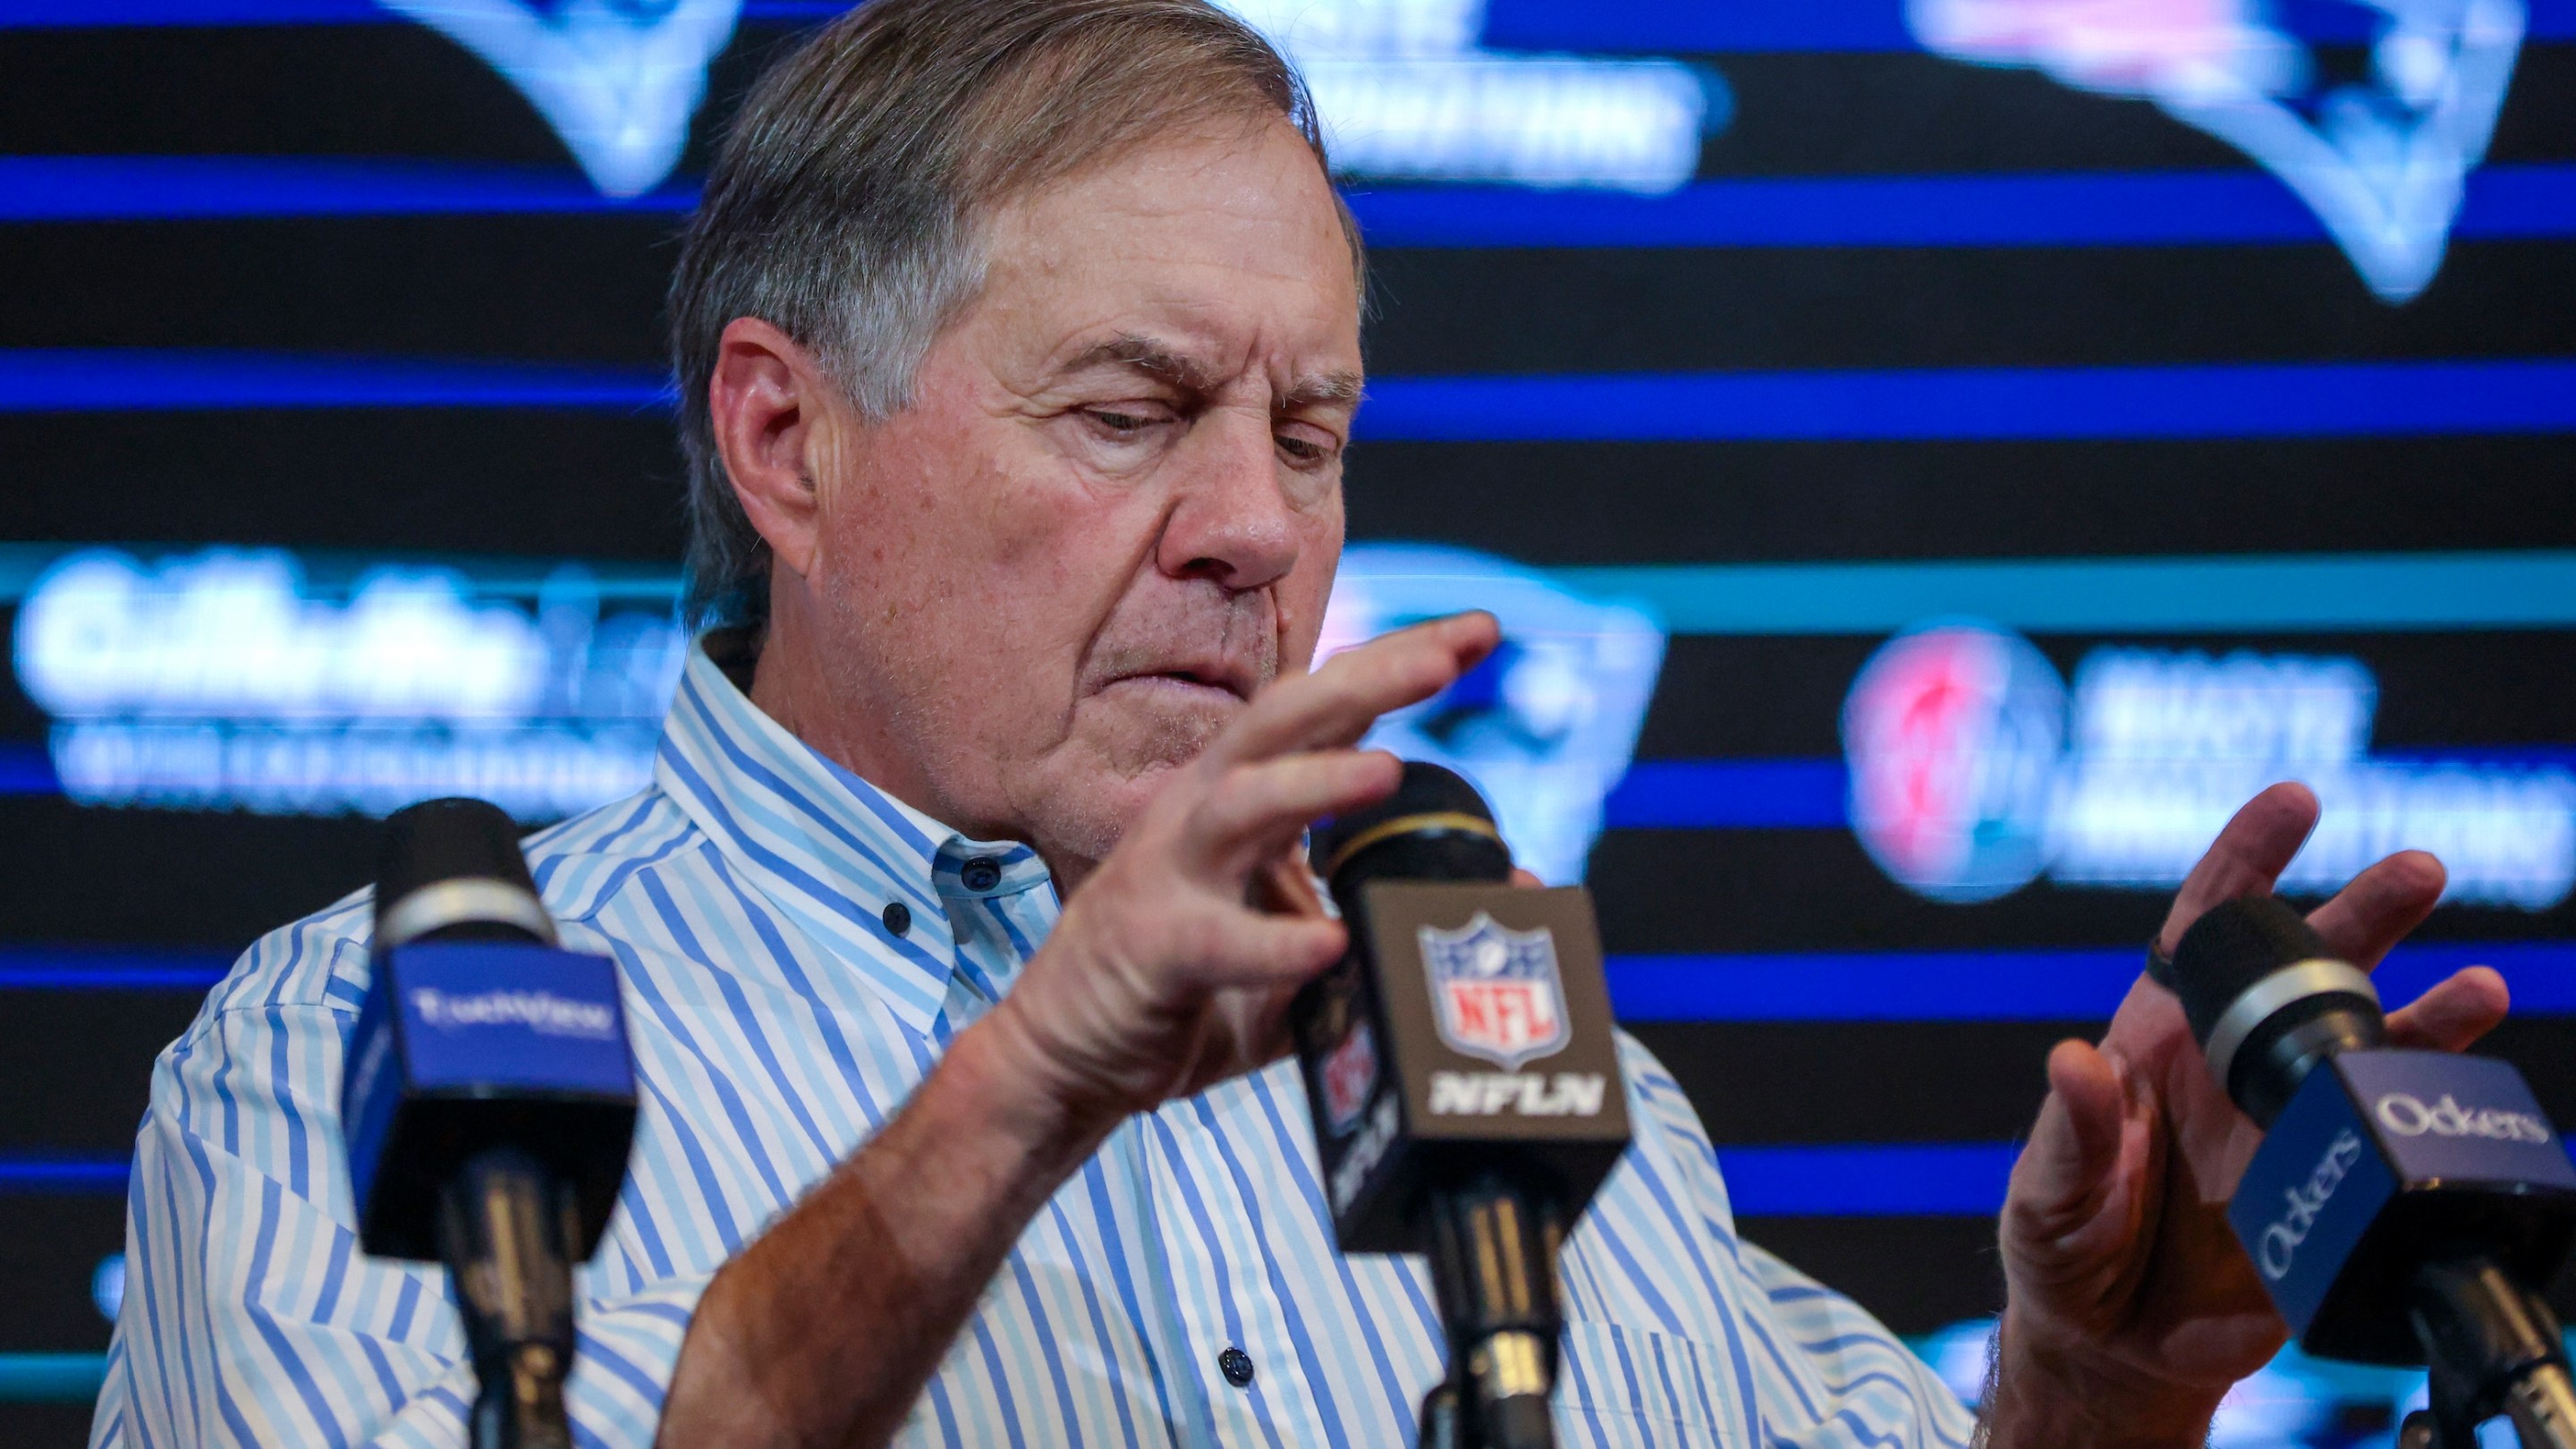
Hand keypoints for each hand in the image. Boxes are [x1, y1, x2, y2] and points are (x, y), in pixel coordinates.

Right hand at [974, 611, 1500, 1143]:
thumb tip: (1516, 891)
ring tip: (1386, 772)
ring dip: (1313, 784)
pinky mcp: (1148, 946)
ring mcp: (1169, 873)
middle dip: (1365, 680)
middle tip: (1446, 657)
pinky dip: (1272, 942)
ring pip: (1240, 806)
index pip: (1328, 713)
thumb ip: (1391, 913)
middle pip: (1283, 720)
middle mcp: (1204, 813)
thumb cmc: (1191, 996)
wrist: (1070, 1064)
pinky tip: (1328, 944)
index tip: (1481, 629)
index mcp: (1247, 802)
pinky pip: (1213, 939)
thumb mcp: (1307, 949)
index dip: (1397, 664)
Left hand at [1986, 782, 2511, 1446]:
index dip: (2246, 861)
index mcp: (2157, 1039)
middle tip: (2418, 870)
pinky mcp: (2326, 1188)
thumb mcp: (2048, 1190)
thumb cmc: (2064, 1246)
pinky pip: (2390, 1136)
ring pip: (2369, 1046)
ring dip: (2429, 1012)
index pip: (2204, 930)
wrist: (2113, 1344)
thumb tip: (2073, 1061)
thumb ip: (2070, 1131)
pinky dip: (2434, 1107)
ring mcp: (2287, 1122)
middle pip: (2308, 969)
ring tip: (2480, 986)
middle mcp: (2233, 1065)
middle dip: (2363, 914)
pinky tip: (2469, 1087)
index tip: (2294, 802)